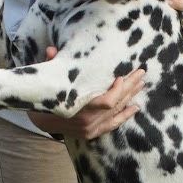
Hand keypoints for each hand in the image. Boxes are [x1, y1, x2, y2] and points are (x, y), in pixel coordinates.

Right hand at [29, 47, 144, 139]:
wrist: (41, 122)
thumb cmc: (45, 98)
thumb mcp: (46, 81)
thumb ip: (50, 64)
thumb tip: (51, 49)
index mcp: (78, 108)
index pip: (107, 102)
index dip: (118, 90)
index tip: (121, 76)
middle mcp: (88, 121)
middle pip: (116, 104)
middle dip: (129, 87)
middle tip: (141, 73)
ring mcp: (91, 129)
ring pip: (117, 113)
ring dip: (130, 98)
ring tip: (141, 84)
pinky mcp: (92, 133)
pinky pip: (113, 125)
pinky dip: (125, 116)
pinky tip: (135, 107)